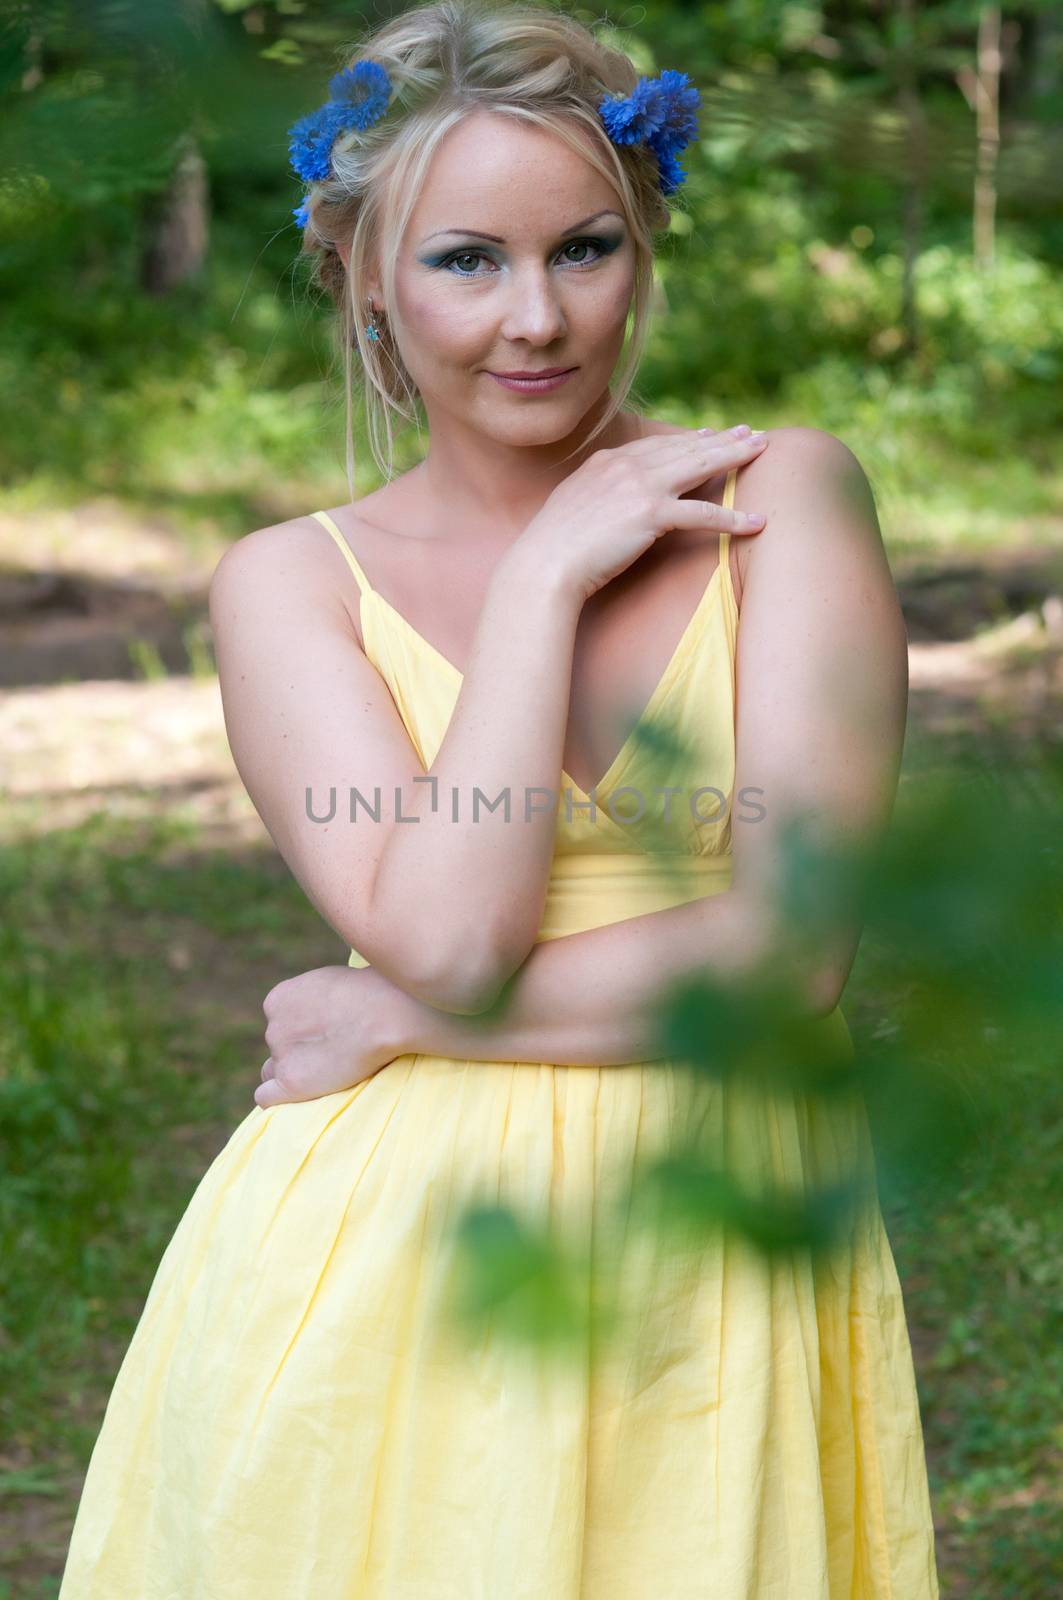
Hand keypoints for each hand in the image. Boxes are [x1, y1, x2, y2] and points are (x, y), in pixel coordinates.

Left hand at [254, 965, 409, 1108]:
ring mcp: (281, 1056)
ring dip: (293, 1073)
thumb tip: (324, 1010)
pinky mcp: (292, 1083)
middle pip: (278, 1047)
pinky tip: (297, 1096)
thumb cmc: (374, 992)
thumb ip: (316, 997)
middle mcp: (273, 1027)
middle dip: (299, 1051)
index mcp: (278, 999)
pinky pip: (266, 1097)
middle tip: (332, 1053)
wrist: (387, 1015)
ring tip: (325, 1074)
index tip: (324, 1035)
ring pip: (274, 1071)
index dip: (301, 1031)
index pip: (279, 1022)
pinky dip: (277, 1100)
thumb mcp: (333, 980)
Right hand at [515, 424, 770, 605]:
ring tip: (763, 454)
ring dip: (735, 458)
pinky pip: (702, 514)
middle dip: (723, 438)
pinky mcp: (651, 514)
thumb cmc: (552, 548)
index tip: (712, 434)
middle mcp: (625, 465)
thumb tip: (606, 502)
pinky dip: (732, 518)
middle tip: (752, 433)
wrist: (543, 565)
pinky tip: (756, 522)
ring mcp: (639, 486)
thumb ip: (595, 494)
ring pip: (699, 466)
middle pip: (686, 447)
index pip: (657, 444)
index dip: (690, 439)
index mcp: (606, 461)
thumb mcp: (572, 506)